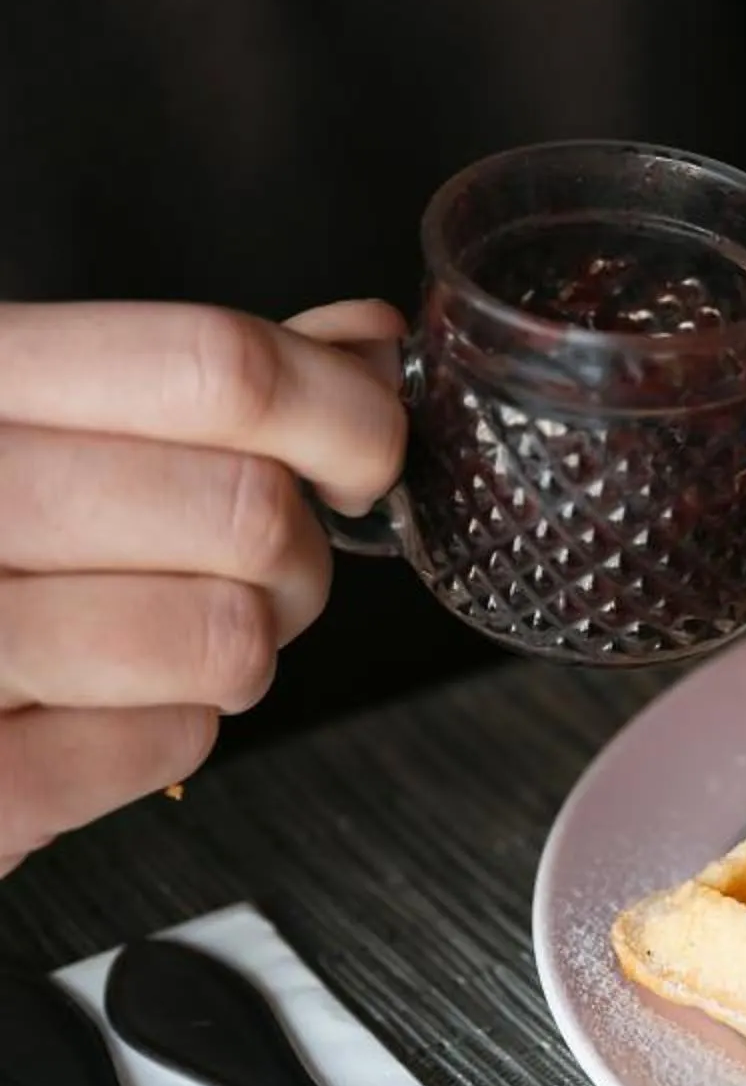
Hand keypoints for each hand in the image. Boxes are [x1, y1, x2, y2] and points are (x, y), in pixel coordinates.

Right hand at [0, 299, 405, 872]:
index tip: (363, 453)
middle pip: (245, 507)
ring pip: (225, 636)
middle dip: (299, 552)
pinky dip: (173, 730)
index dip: (341, 410)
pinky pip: (169, 742)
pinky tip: (105, 704)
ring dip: (244, 647)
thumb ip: (200, 377)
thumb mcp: (39, 415)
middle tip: (262, 567)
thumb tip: (365, 342)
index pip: (213, 365)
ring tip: (178, 637)